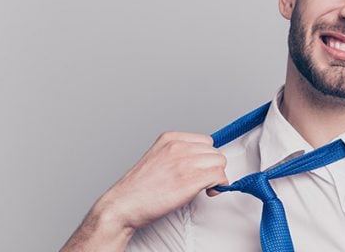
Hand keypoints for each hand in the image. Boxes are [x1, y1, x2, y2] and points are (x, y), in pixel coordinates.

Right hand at [61, 132, 227, 250]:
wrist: (124, 205)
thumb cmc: (139, 188)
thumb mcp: (158, 157)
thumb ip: (178, 154)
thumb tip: (201, 161)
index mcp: (170, 138)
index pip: (206, 141)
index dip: (206, 158)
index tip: (201, 169)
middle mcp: (179, 147)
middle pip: (215, 151)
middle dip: (212, 167)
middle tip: (204, 181)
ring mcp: (185, 162)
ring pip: (220, 162)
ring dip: (217, 176)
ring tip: (205, 187)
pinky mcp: (191, 179)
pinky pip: (219, 176)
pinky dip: (219, 185)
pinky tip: (208, 192)